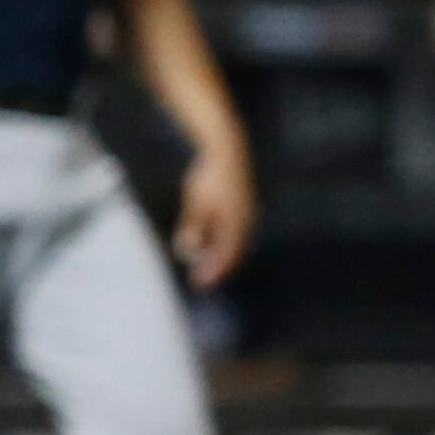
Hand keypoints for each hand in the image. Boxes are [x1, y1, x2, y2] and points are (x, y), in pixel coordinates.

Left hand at [174, 148, 255, 289]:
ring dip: (219, 256)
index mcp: (236, 220)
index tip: (200, 283)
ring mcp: (246, 212)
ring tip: (202, 266)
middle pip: (232, 251)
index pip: (227, 254)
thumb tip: (187, 250)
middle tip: (200, 281)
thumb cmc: (208, 176)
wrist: (225, 151)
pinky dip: (222, 242)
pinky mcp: (242, 206)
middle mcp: (246, 219)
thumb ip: (193, 226)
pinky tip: (209, 245)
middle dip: (216, 267)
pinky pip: (234, 231)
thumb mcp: (196, 202)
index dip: (214, 271)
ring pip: (234, 242)